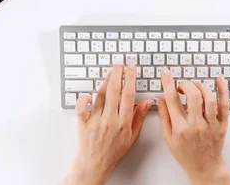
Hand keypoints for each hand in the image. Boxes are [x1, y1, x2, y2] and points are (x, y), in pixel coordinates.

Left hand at [63, 65, 153, 184]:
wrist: (95, 163)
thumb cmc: (114, 151)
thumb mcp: (132, 136)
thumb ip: (139, 117)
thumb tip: (147, 102)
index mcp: (123, 122)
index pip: (128, 95)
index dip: (130, 79)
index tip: (131, 69)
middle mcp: (109, 119)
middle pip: (113, 91)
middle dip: (117, 74)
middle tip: (119, 65)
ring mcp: (95, 120)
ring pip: (100, 95)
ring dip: (105, 81)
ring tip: (110, 73)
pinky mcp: (83, 122)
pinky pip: (82, 106)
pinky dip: (85, 97)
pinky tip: (90, 93)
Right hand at [156, 67, 229, 184]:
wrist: (204, 167)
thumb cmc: (186, 154)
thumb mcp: (168, 138)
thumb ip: (164, 117)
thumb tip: (160, 99)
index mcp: (180, 128)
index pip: (172, 100)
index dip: (168, 83)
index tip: (166, 73)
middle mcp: (196, 125)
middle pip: (193, 96)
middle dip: (186, 84)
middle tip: (182, 85)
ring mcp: (211, 124)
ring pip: (209, 98)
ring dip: (201, 86)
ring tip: (195, 86)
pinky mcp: (222, 124)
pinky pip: (225, 104)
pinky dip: (223, 90)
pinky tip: (219, 80)